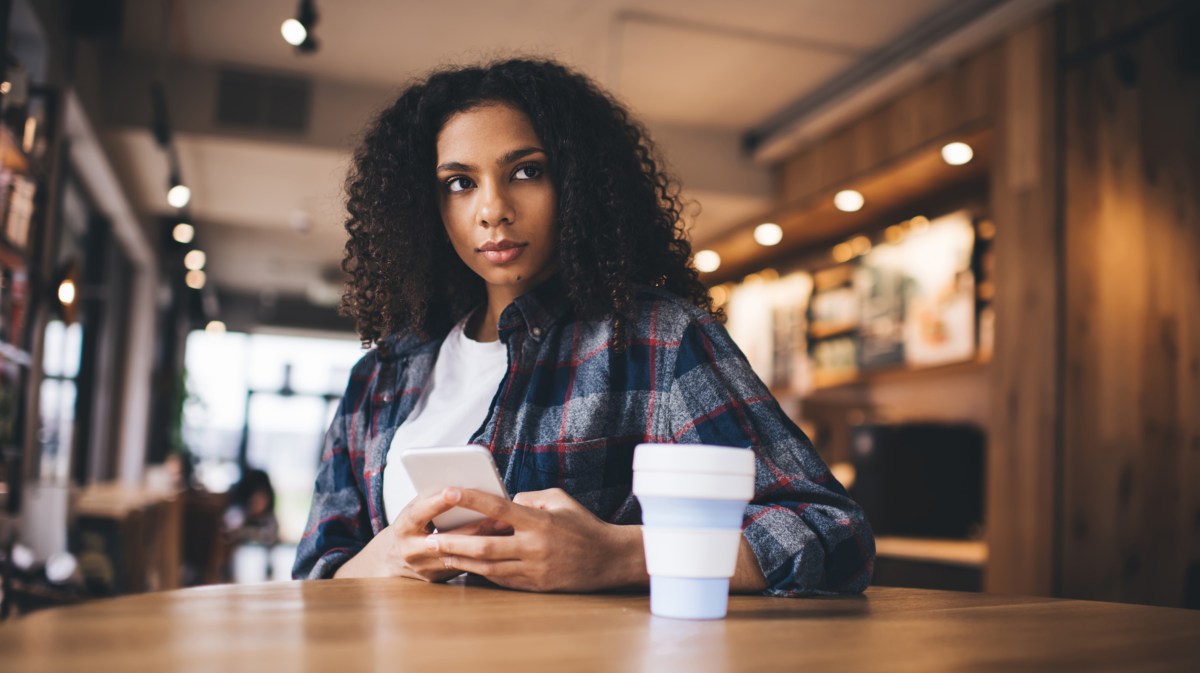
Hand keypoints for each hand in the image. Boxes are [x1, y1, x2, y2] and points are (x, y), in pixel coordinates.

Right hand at [333, 490, 497, 580]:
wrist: (392, 559)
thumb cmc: (411, 525)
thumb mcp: (414, 510)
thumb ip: (432, 500)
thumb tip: (461, 485)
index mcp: (403, 528)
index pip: (420, 513)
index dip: (437, 503)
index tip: (453, 491)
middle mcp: (411, 551)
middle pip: (449, 539)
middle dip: (476, 526)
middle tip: (501, 516)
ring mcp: (424, 568)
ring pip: (460, 556)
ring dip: (486, 542)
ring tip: (507, 530)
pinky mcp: (437, 579)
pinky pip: (463, 566)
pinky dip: (482, 555)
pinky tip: (501, 546)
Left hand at [427, 487, 646, 591]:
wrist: (609, 559)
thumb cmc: (583, 524)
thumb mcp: (560, 500)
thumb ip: (530, 498)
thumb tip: (505, 501)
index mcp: (539, 521)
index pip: (498, 507)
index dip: (471, 499)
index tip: (449, 491)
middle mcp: (534, 546)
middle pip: (485, 545)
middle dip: (454, 542)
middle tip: (431, 538)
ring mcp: (534, 569)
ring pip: (489, 567)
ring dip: (462, 561)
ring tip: (440, 554)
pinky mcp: (536, 585)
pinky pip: (502, 580)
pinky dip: (482, 573)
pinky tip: (466, 567)